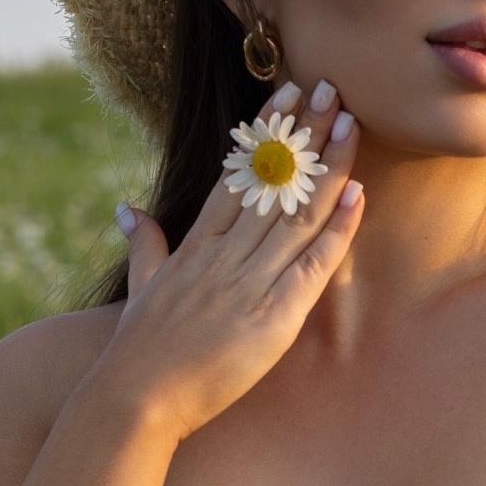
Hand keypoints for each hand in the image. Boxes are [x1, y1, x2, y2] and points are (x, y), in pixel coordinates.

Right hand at [96, 80, 363, 437]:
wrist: (138, 396)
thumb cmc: (139, 346)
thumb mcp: (141, 284)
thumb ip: (144, 242)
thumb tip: (128, 208)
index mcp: (198, 242)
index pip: (239, 171)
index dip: (267, 131)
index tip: (289, 92)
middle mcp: (225, 253)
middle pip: (273, 181)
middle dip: (305, 133)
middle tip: (331, 88)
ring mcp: (249, 282)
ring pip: (297, 213)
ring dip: (329, 168)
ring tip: (351, 124)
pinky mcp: (272, 316)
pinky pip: (312, 265)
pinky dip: (336, 230)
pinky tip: (357, 196)